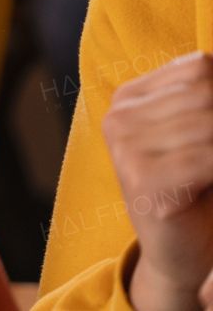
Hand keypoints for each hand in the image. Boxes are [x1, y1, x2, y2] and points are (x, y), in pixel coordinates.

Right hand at [102, 53, 212, 310]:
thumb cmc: (197, 188)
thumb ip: (205, 101)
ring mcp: (125, 149)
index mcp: (128, 99)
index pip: (198, 67)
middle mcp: (119, 118)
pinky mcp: (142, 180)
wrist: (177, 254)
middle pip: (205, 91)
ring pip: (209, 122)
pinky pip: (206, 159)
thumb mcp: (196, 134)